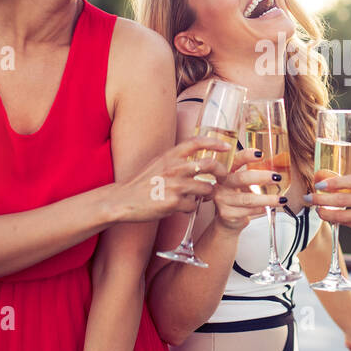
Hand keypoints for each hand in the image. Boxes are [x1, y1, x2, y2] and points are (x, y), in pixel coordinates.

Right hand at [112, 137, 230, 222]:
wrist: (124, 200)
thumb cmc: (142, 182)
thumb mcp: (159, 163)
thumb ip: (176, 159)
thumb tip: (196, 160)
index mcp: (170, 155)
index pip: (197, 142)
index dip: (214, 142)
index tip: (226, 147)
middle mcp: (175, 167)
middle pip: (210, 165)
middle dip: (222, 172)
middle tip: (223, 178)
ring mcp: (175, 185)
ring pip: (206, 189)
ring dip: (206, 195)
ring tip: (200, 197)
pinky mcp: (173, 202)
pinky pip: (193, 206)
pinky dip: (190, 208)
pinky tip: (181, 207)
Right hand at [211, 148, 283, 231]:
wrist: (227, 218)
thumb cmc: (238, 195)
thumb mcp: (246, 181)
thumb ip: (260, 169)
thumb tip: (281, 159)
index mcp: (226, 171)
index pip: (235, 160)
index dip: (246, 156)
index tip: (260, 154)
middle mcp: (221, 184)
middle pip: (242, 178)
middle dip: (261, 177)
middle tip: (277, 177)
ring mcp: (223, 200)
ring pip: (248, 199)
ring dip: (267, 199)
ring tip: (281, 199)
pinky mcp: (227, 214)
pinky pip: (248, 211)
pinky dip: (260, 209)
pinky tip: (267, 208)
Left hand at [304, 173, 350, 245]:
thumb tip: (333, 185)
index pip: (349, 181)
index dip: (332, 183)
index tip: (319, 185)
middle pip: (342, 199)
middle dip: (322, 199)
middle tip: (310, 198)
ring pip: (343, 215)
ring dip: (326, 213)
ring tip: (317, 211)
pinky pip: (349, 224)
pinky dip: (337, 221)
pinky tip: (330, 218)